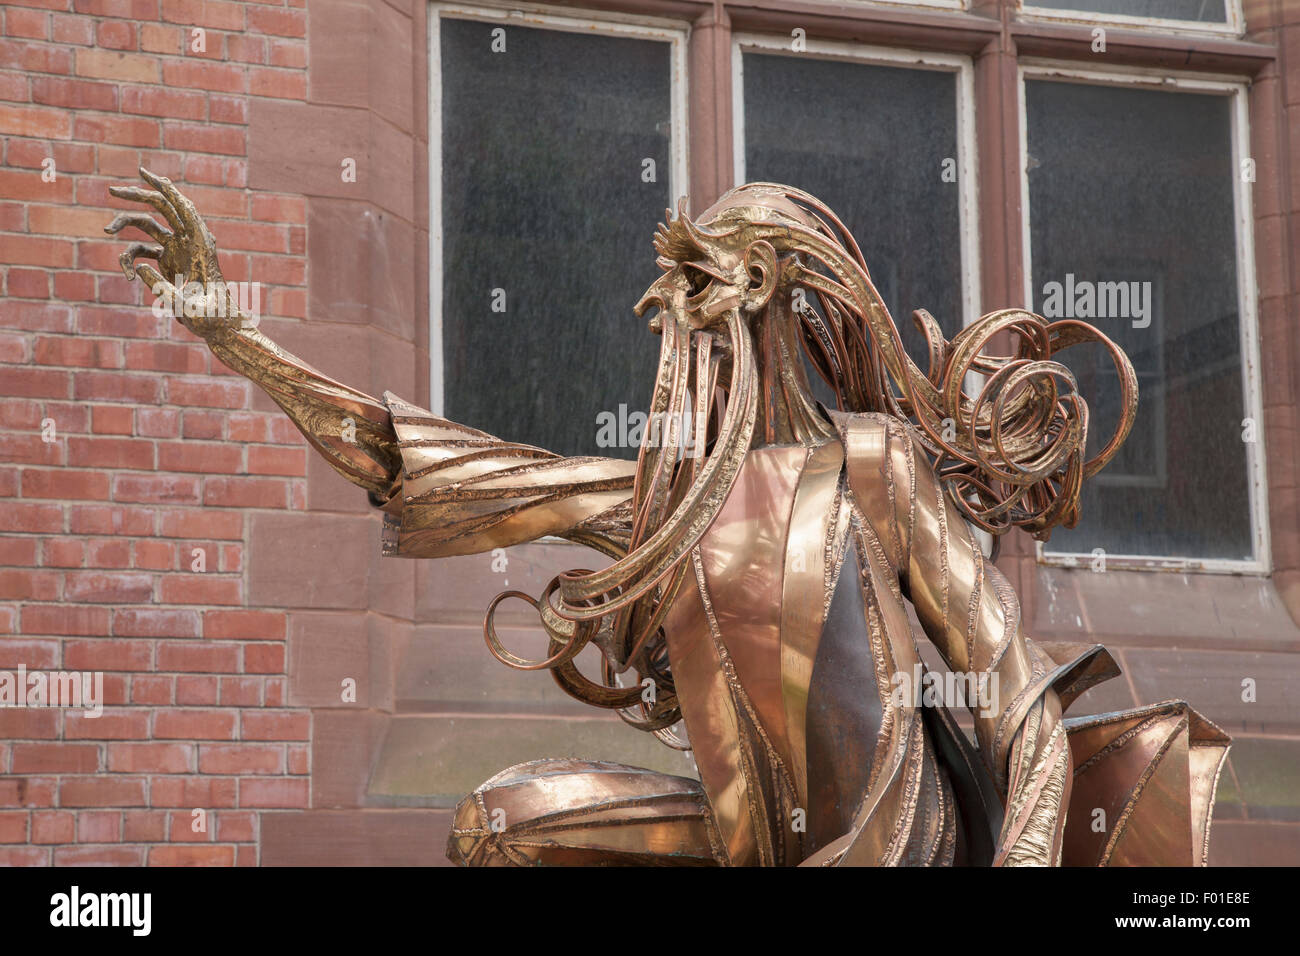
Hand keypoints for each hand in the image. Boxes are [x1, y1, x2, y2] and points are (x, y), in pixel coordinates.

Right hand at [104, 166, 235, 338]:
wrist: (220, 326)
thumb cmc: (212, 318)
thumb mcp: (187, 308)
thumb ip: (163, 289)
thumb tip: (139, 267)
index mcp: (201, 244)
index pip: (182, 207)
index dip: (163, 187)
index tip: (141, 172)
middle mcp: (189, 241)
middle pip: (161, 208)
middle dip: (137, 196)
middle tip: (111, 190)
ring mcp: (177, 249)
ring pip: (147, 225)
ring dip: (124, 223)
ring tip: (106, 229)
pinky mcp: (167, 261)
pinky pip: (141, 251)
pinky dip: (129, 260)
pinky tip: (130, 278)